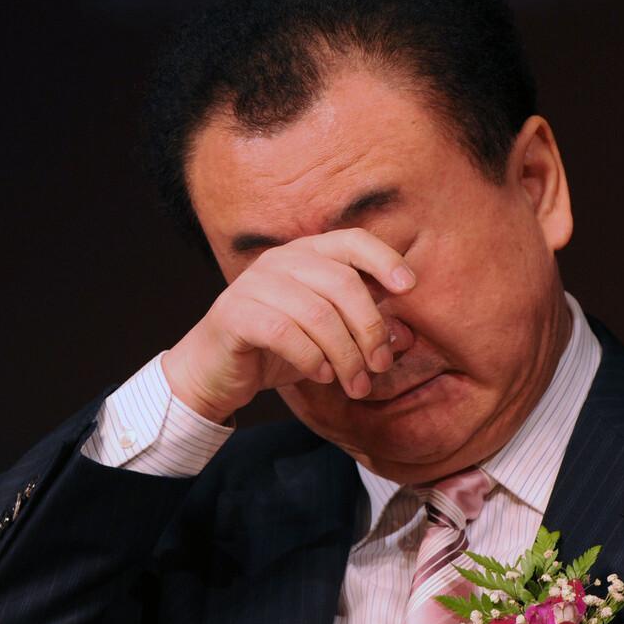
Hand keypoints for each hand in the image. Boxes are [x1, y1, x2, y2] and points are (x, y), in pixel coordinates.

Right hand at [161, 228, 416, 422]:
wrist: (215, 371)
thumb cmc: (278, 348)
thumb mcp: (328, 337)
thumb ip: (363, 329)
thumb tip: (406, 335)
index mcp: (306, 254)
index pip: (351, 240)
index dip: (384, 259)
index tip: (408, 288)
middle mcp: (279, 260)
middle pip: (342, 283)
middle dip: (369, 329)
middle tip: (379, 366)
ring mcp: (254, 284)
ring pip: (317, 314)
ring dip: (345, 355)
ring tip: (354, 384)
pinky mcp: (235, 314)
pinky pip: (285, 333)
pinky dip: (311, 358)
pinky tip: (320, 375)